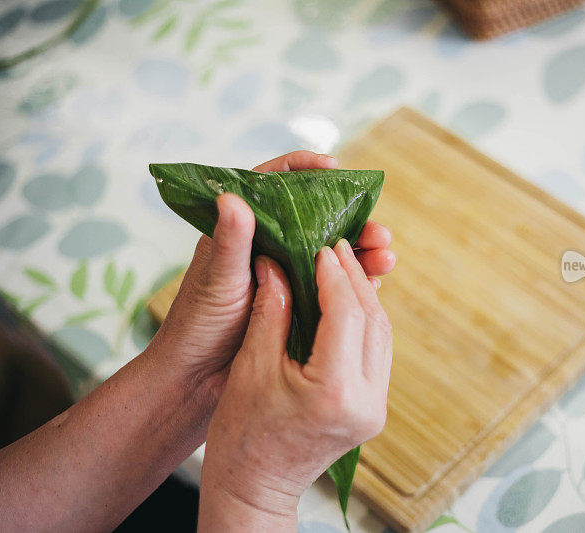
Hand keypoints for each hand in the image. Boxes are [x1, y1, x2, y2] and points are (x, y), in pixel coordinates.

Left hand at [145, 151, 394, 417]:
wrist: (198, 378)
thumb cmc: (199, 324)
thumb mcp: (217, 279)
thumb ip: (229, 240)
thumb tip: (233, 197)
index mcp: (244, 230)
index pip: (275, 184)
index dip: (306, 170)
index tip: (336, 168)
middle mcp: (269, 246)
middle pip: (318, 220)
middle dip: (353, 222)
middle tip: (379, 232)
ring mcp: (286, 275)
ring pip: (331, 253)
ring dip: (361, 253)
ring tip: (386, 259)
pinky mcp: (299, 303)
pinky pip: (334, 285)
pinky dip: (355, 283)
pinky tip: (374, 285)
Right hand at [198, 241, 392, 530]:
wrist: (255, 487)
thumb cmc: (242, 434)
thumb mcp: (251, 367)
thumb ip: (271, 311)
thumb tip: (278, 264)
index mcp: (334, 392)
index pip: (346, 315)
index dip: (334, 275)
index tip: (321, 247)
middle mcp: (366, 401)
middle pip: (373, 321)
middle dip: (354, 279)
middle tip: (336, 246)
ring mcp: (375, 408)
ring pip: (382, 335)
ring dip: (364, 297)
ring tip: (342, 266)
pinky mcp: (373, 409)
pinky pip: (378, 352)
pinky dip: (365, 320)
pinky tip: (347, 300)